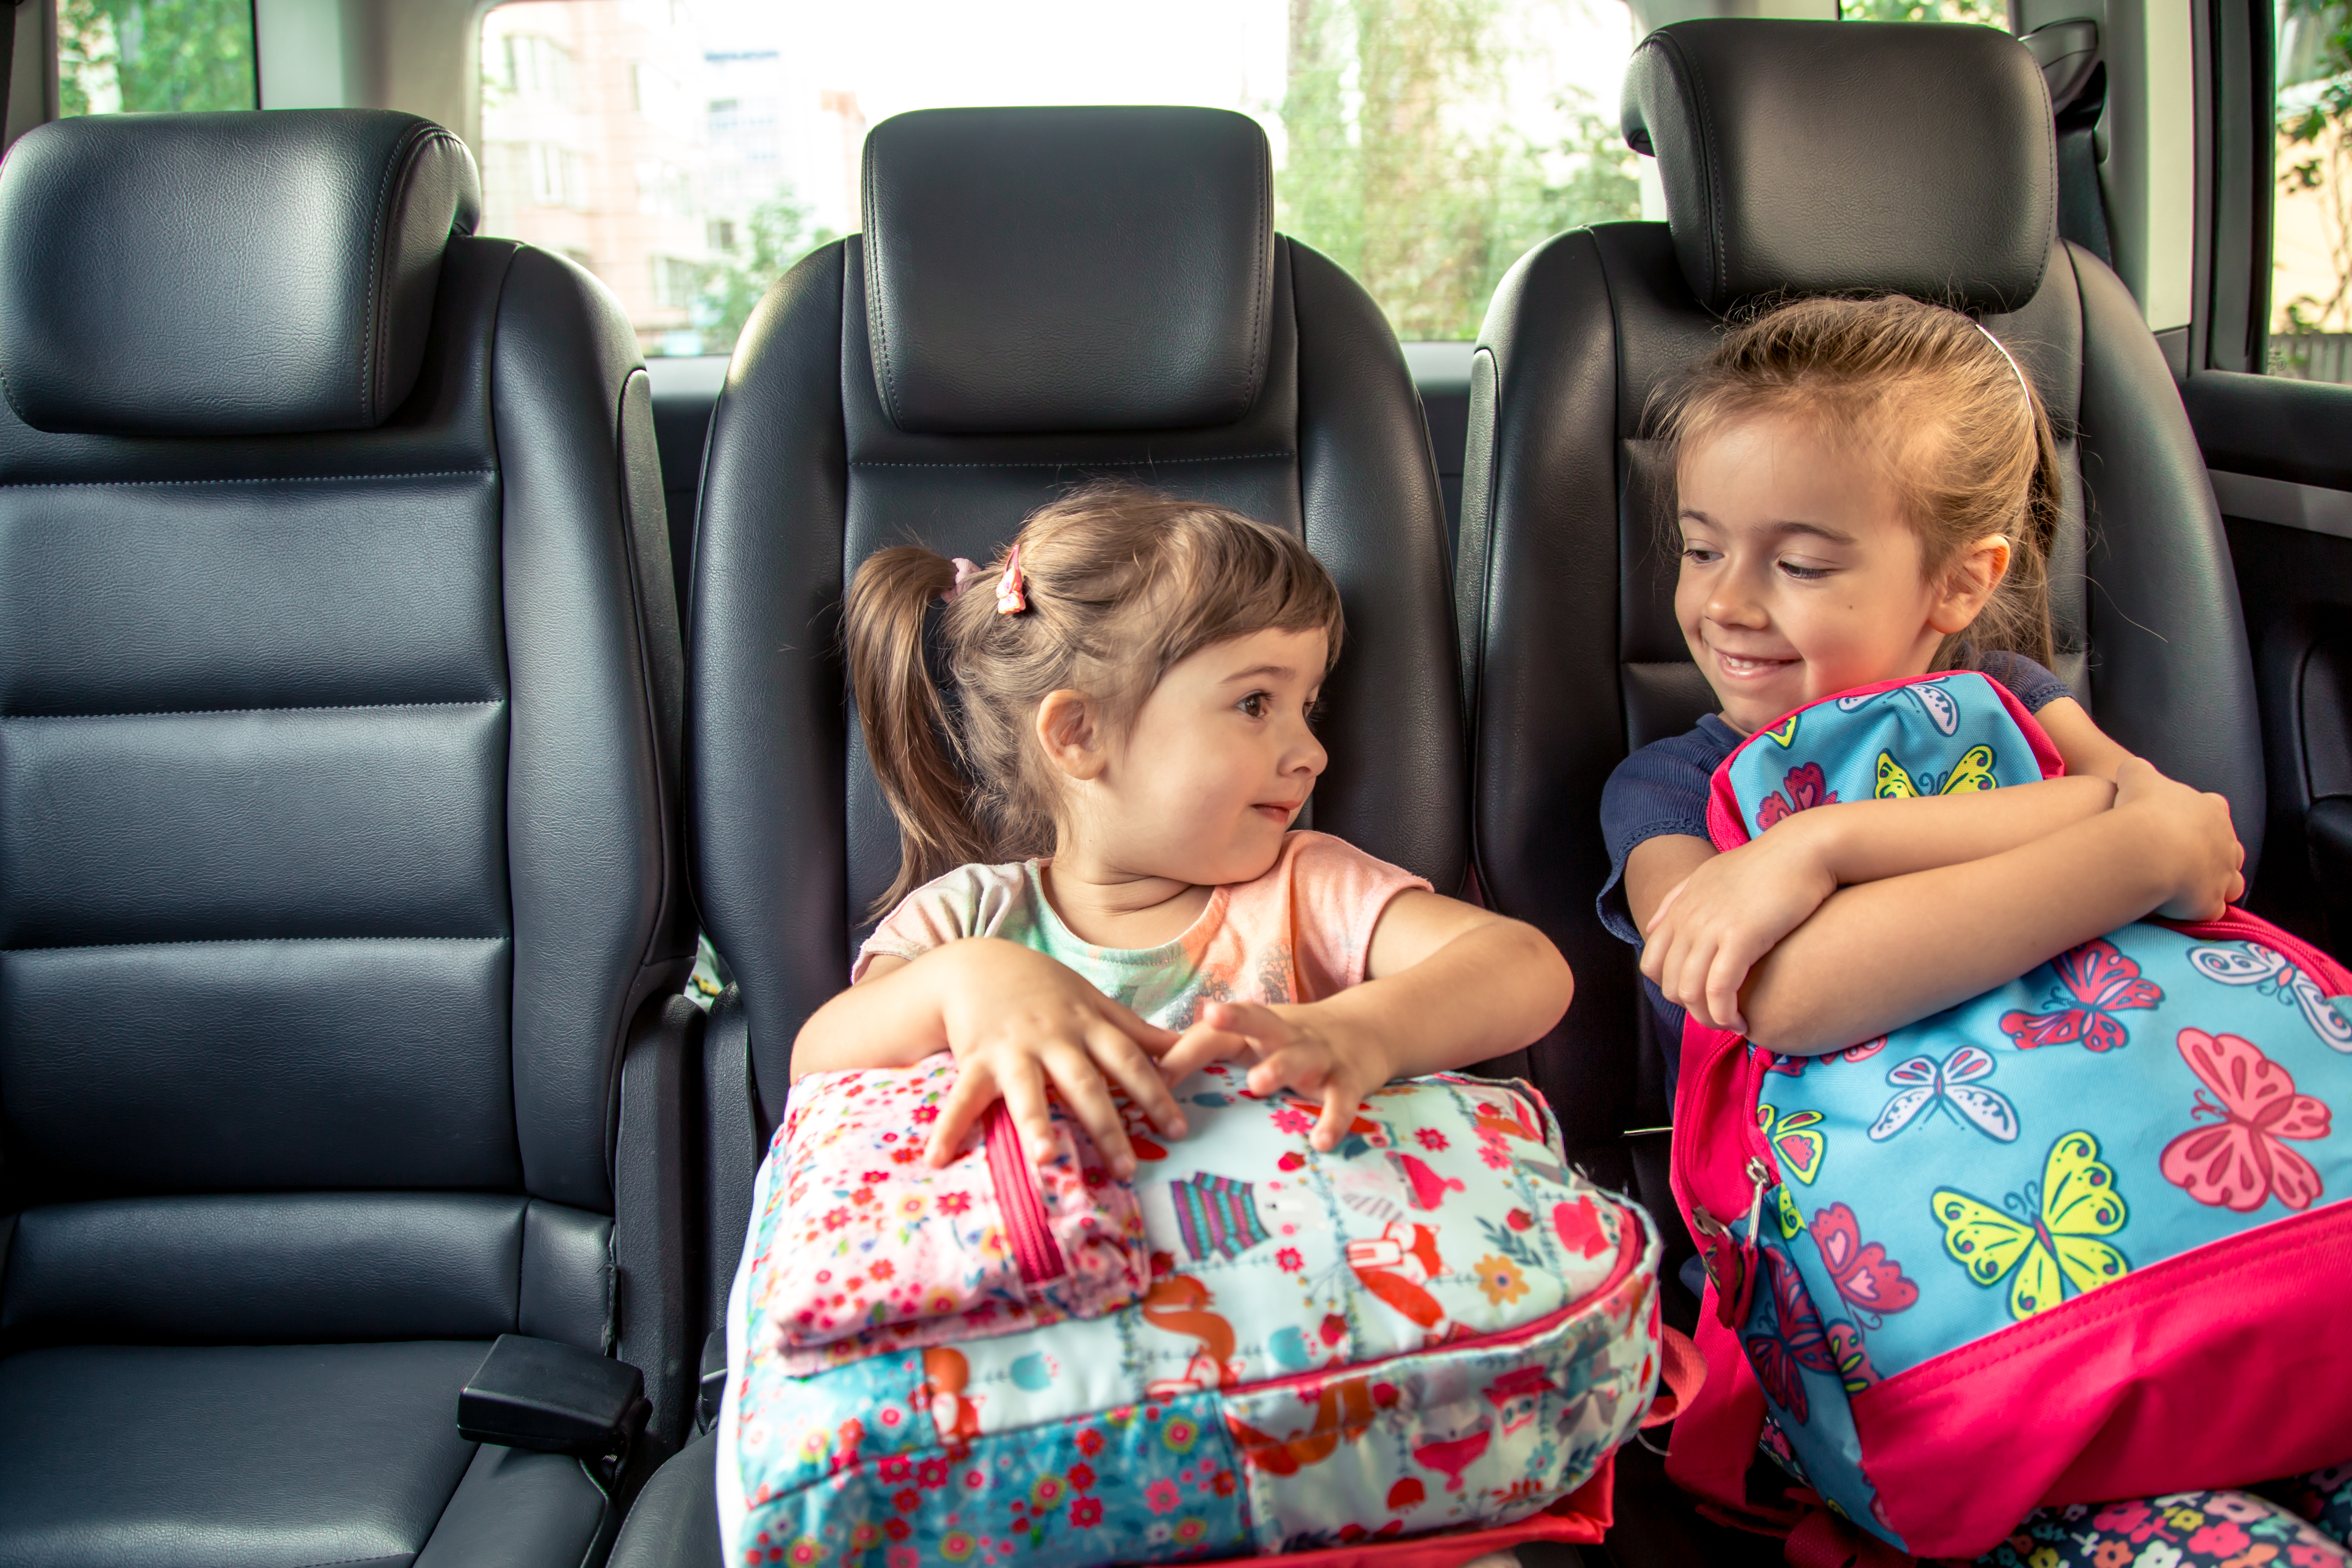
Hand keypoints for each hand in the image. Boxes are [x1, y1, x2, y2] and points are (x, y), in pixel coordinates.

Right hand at [924, 939, 1187, 1177]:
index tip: (1178, 1129)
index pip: (1129, 1061)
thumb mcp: (1093, 1002)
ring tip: (1046, 1159)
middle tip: (1127, 1167)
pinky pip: (961, 1096)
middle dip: (1107, 1125)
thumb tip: (1186, 1046)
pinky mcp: (975, 1059)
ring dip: (1035, 1124)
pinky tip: (935, 1159)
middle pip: (1085, 1084)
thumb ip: (1136, 1029)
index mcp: (1088, 1025)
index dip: (1155, 1093)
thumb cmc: (1046, 990)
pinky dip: (948, 1127)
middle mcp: (1054, 1038)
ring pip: (1028, 1090)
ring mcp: (1013, 1049)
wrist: (979, 964)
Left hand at [1157, 999, 1392, 1151]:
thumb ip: (1206, 1055)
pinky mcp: (1349, 1080)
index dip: (1183, 1051)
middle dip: (1235, 1019)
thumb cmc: (1292, 1043)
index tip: (1152, 1076)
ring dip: (1278, 1067)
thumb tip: (1147, 1081)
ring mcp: (1319, 1055)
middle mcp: (1284, 1035)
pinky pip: (1342, 1100)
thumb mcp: (1253, 1042)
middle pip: (1258, 1020)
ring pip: (1298, 1055)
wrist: (1368, 1031)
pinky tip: (1320, 1142)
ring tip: (1257, 1083)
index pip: (1213, 1034)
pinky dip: (1333, 1119)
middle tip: (1211, 1018)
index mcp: (1254, 1029)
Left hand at [1640, 814, 1839, 1034]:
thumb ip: (1677, 899)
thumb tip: (1654, 925)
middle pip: (1669, 984)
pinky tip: (1742, 1021)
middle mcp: (1688, 919)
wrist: (1805, 849)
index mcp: (1679, 909)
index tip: (1702, 997)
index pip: (1651, 965)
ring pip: (1690, 992)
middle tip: (1721, 1016)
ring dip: (1709, 1018)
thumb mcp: (1710, 875)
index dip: (1673, 989)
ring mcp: (1711, 928)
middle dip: (1692, 1009)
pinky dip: (1725, 1014)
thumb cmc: (1766, 865)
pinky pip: (1719, 989)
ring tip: (1733, 1024)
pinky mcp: (1740, 936)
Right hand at [2113, 758, 2245, 919]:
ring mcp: (2222, 873)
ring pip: (2231, 882)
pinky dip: (2200, 910)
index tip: (2181, 824)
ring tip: (2190, 887)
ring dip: (2214, 884)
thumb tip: (2133, 769)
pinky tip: (2182, 909)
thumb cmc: (2143, 809)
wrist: (2147, 847)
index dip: (2200, 818)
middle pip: (2229, 849)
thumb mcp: (2136, 776)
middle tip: (2183, 858)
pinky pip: (2212, 910)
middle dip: (2212, 854)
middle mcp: (2225, 841)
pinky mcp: (2210, 902)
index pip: (2215, 811)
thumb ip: (2138, 771)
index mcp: (2211, 809)